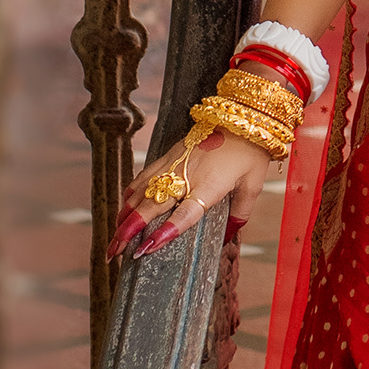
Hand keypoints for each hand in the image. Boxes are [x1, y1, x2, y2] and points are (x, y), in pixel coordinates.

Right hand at [107, 127, 277, 261]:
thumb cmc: (250, 152)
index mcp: (209, 186)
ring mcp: (174, 164)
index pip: (184, 215)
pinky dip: (131, 193)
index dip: (165, 232)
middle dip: (130, 231)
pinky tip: (123, 207)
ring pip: (142, 192)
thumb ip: (240, 212)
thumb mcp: (253, 185)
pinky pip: (144, 176)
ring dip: (125, 216)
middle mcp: (187, 176)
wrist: (242, 116)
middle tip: (115, 253)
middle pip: (152, 206)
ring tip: (114, 238)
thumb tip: (230, 235)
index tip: (146, 249)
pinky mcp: (169, 154)